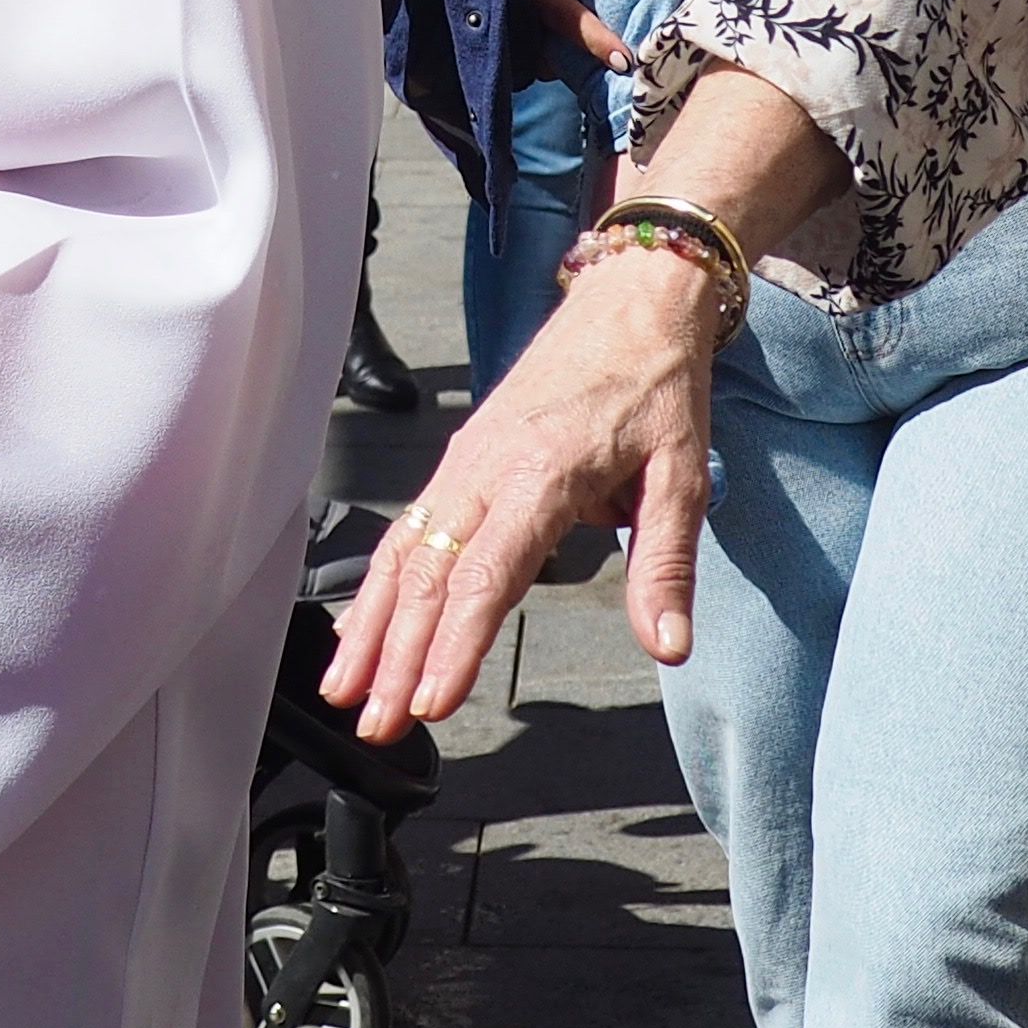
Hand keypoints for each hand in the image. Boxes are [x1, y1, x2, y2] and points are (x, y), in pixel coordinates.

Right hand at [320, 65, 847, 724]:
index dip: (454, 643)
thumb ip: (666, 565)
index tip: (431, 702)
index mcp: (540, 473)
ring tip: (346, 691)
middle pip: (427, 575)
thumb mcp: (681, 475)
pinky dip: (378, 584)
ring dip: (371, 626)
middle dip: (394, 655)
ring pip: (404, 553)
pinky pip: (409, 529)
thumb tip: (670, 645)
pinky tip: (362, 626)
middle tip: (373, 725)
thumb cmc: (656, 386)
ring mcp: (464, 462)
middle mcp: (486, 468)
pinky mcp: (459, 460)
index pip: (486, 574)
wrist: (628, 302)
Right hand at [506, 0, 635, 66]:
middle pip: (547, 55)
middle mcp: (508, 9)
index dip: (595, 40)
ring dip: (554, 59)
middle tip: (612, 58)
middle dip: (576, 61)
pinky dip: (538, 51)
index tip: (624, 60)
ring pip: (531, 58)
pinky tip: (553, 37)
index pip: (565, 16)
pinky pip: (518, 50)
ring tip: (582, 52)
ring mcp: (497, 20)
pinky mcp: (487, 22)